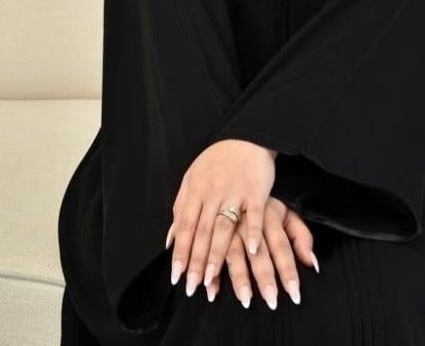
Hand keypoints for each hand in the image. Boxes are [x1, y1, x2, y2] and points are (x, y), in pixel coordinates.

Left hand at [166, 138, 276, 295]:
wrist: (247, 137)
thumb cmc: (218, 162)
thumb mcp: (193, 178)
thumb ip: (180, 207)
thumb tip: (168, 240)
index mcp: (196, 190)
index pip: (185, 226)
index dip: (180, 252)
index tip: (175, 276)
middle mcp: (213, 193)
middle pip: (202, 231)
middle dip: (194, 261)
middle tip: (191, 286)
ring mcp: (235, 192)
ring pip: (224, 226)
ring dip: (216, 254)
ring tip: (210, 278)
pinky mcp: (256, 191)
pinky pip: (255, 214)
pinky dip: (254, 231)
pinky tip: (252, 250)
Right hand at [205, 196, 319, 308]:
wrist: (234, 172)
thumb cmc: (264, 201)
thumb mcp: (285, 212)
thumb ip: (301, 236)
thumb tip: (312, 264)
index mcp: (269, 216)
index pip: (282, 246)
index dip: (288, 270)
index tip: (294, 293)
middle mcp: (249, 222)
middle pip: (259, 253)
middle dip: (265, 278)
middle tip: (272, 301)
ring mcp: (229, 226)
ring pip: (234, 253)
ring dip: (239, 278)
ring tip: (246, 299)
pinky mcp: (211, 229)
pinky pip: (210, 254)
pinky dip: (212, 273)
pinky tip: (212, 290)